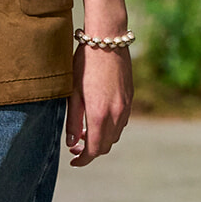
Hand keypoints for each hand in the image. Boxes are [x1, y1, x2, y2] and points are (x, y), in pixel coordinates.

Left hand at [66, 0, 132, 167]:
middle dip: (90, 152)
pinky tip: (98, 119)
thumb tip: (71, 143)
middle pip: (105, 146)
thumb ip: (72, 121)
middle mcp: (116, 114)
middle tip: (75, 148)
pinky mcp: (130, 98)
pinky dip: (110, 128)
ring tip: (84, 133)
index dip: (83, 160)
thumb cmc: (84, 64)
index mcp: (99, 115)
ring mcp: (125, 107)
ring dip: (101, 140)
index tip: (73, 161)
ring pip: (115, 135)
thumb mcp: (73, 93)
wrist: (107, 40)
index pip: (93, 149)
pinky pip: (121, 123)